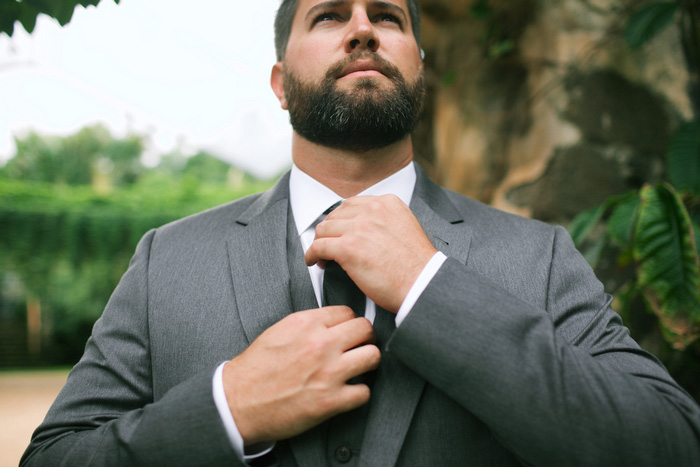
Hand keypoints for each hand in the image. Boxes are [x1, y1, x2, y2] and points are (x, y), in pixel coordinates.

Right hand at [222, 306, 379, 444]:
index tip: (347, 331)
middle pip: (365, 329)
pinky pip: (364, 392)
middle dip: (364, 338)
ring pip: (372, 357)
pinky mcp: (330, 402)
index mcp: (306, 324)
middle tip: (358, 346)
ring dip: (367, 362)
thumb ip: (307, 324)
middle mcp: (320, 345)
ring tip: (358, 367)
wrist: (238, 402)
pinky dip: (359, 393)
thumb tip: (330, 322)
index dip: (349, 322)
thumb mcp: (279, 331)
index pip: (348, 312)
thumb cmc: (255, 368)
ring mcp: (328, 373)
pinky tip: (349, 392)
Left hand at [305, 195, 436, 312]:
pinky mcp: (348, 247)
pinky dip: (311, 254)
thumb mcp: (405, 227)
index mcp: (387, 203)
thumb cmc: (417, 266)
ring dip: (319, 242)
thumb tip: (362, 229)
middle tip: (327, 244)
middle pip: (336, 215)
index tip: (338, 230)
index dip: (342, 219)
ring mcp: (359, 227)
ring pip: (324, 229)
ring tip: (320, 255)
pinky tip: (314, 261)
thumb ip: (384, 221)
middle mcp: (372, 210)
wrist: (423, 284)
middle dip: (330, 231)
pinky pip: (318, 246)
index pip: (352, 204)